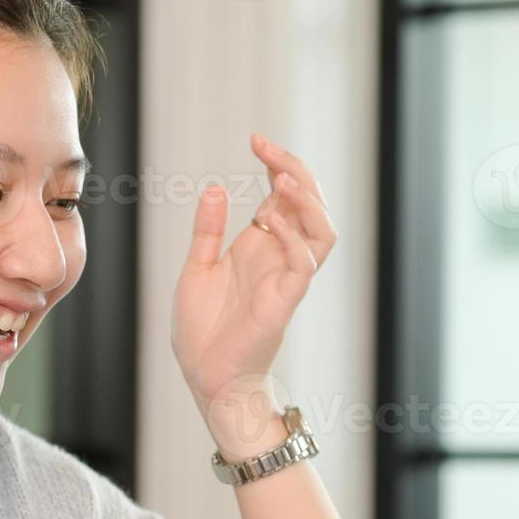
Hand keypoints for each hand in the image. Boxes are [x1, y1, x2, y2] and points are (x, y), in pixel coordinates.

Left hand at [171, 134, 337, 440]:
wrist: (206, 377)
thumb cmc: (203, 331)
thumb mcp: (197, 269)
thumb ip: (208, 230)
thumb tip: (215, 188)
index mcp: (259, 246)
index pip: (283, 196)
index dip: (277, 165)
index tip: (256, 141)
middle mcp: (278, 257)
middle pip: (309, 205)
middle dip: (295, 171)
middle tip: (268, 150)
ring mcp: (286, 279)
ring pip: (321, 231)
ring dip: (307, 203)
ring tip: (282, 180)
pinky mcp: (284, 302)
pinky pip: (304, 266)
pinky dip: (295, 240)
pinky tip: (271, 221)